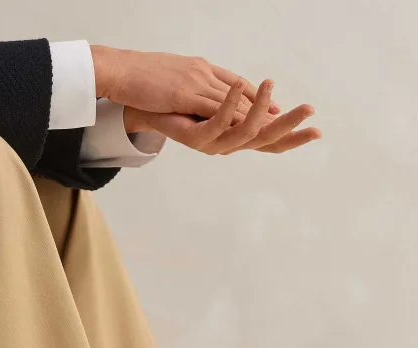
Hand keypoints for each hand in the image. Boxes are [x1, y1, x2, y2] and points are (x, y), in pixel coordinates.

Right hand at [90, 45, 280, 120]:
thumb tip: (191, 94)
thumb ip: (185, 85)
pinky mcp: (186, 93)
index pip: (234, 81)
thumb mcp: (167, 79)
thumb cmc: (137, 78)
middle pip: (241, 90)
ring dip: (256, 113)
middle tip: (290, 116)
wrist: (119, 70)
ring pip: (233, 100)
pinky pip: (215, 108)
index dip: (255, 95)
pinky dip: (235, 117)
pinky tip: (249, 127)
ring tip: (278, 124)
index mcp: (199, 67)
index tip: (273, 106)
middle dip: (265, 105)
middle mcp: (203, 72)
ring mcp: (196, 81)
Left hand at [124, 79, 320, 154]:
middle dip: (288, 125)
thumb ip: (244, 103)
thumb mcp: (221, 98)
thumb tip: (271, 105)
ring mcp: (211, 144)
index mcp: (237, 137)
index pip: (272, 141)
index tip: (318, 129)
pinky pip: (218, 123)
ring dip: (259, 107)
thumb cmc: (185, 100)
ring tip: (271, 84)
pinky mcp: (196, 137)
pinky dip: (230, 105)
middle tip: (309, 109)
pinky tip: (240, 86)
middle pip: (264, 140)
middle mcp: (227, 145)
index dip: (294, 137)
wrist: (148, 103)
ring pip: (244, 132)